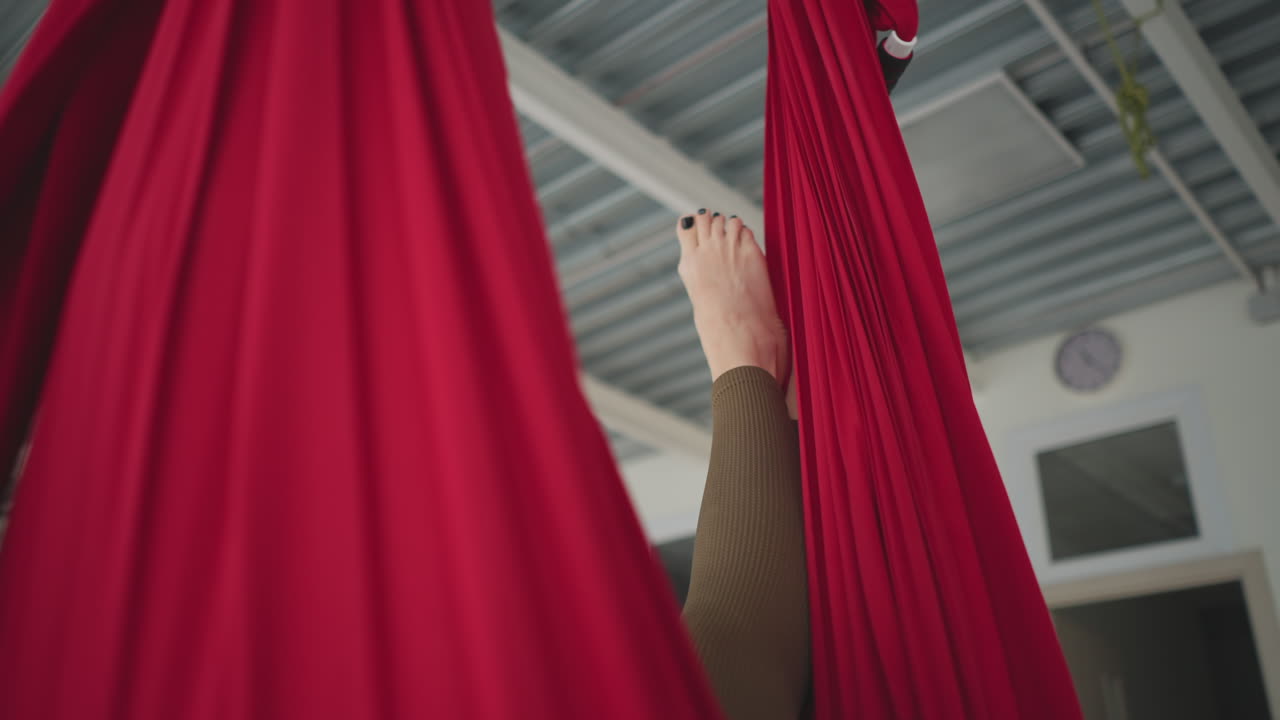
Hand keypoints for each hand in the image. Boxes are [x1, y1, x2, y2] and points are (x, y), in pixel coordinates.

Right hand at [676, 210, 788, 386]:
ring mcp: (729, 248)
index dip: (697, 224)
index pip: (687, 225)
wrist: (741, 335)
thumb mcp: (699, 298)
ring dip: (732, 227)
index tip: (703, 228)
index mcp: (689, 264)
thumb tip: (705, 266)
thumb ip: (701, 274)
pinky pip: (746, 229)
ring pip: (727, 220)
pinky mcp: (751, 251)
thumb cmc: (720, 327)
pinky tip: (749, 248)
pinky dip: (747, 235)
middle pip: (707, 217)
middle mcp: (706, 251)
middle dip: (714, 222)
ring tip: (737, 241)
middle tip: (723, 235)